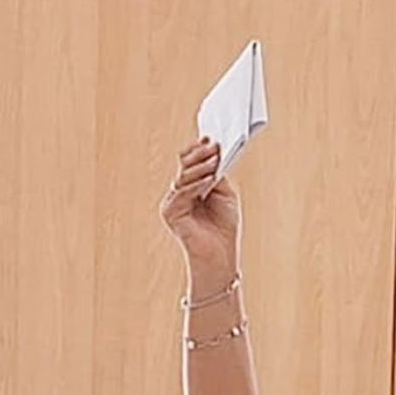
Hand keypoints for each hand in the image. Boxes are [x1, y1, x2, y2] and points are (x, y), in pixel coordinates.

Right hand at [159, 137, 240, 278]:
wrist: (220, 256)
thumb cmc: (224, 229)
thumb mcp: (225, 196)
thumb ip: (217, 177)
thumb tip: (214, 155)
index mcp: (191, 187)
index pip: (190, 163)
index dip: (199, 150)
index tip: (210, 138)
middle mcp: (179, 193)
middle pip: (185, 167)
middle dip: (199, 154)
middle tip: (212, 144)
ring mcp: (172, 203)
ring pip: (183, 178)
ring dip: (200, 167)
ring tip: (214, 159)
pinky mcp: (170, 213)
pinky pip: (183, 194)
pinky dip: (197, 185)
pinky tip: (209, 178)